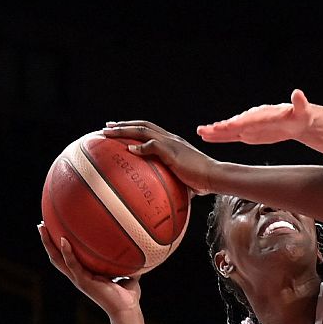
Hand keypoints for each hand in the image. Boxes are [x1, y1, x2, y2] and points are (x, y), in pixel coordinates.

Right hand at [38, 223, 141, 316]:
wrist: (127, 309)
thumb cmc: (128, 296)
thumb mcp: (128, 275)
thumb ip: (130, 264)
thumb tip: (139, 251)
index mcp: (86, 274)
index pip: (68, 258)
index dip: (60, 246)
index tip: (56, 230)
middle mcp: (78, 276)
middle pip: (57, 257)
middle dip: (48, 241)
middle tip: (41, 225)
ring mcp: (79, 279)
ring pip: (58, 259)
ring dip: (49, 244)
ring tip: (43, 228)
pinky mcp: (83, 281)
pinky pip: (72, 264)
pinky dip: (67, 252)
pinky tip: (64, 240)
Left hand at [102, 120, 216, 194]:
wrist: (214, 177)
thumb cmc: (202, 181)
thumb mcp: (182, 180)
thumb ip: (170, 183)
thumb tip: (161, 198)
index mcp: (173, 143)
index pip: (150, 130)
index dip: (134, 128)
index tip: (119, 129)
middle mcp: (171, 139)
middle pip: (142, 126)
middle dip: (123, 125)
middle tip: (107, 127)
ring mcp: (172, 143)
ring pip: (143, 130)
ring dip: (124, 130)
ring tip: (109, 132)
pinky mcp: (173, 152)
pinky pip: (152, 145)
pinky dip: (140, 146)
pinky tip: (129, 149)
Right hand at [196, 89, 312, 143]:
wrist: (298, 120)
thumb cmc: (301, 115)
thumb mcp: (303, 110)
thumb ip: (299, 103)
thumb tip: (298, 93)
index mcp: (265, 114)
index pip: (250, 119)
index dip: (240, 122)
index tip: (229, 125)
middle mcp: (254, 118)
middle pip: (236, 123)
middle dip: (222, 127)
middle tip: (206, 130)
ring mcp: (249, 126)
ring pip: (230, 130)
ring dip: (216, 131)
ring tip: (201, 132)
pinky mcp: (248, 134)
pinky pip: (232, 136)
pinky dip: (221, 137)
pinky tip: (208, 137)